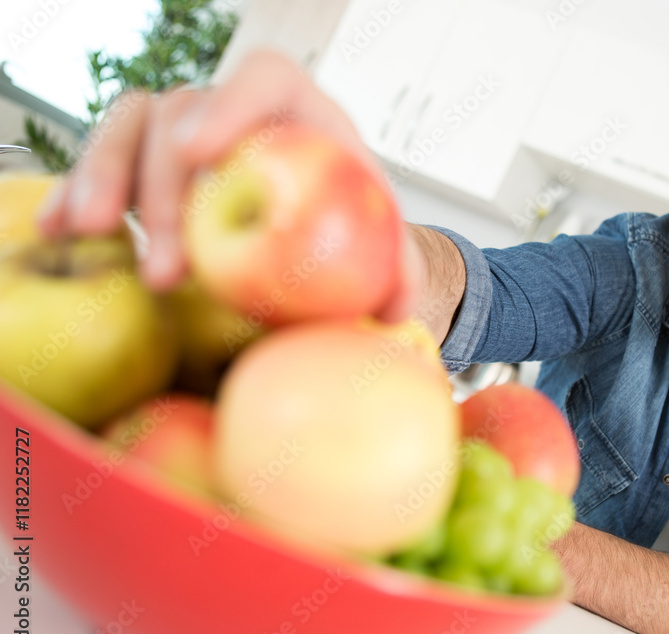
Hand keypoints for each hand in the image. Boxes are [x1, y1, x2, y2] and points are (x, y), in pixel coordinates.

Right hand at [38, 49, 422, 322]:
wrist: (314, 235)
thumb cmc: (349, 228)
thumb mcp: (381, 247)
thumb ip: (397, 268)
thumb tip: (399, 306)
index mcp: (298, 111)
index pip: (263, 79)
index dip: (229, 104)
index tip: (199, 153)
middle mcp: (233, 110)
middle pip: (185, 115)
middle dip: (164, 191)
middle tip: (168, 271)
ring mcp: (182, 131)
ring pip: (129, 128)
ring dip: (103, 179)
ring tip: (90, 236)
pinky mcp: (145, 163)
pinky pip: (100, 163)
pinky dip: (74, 194)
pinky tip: (56, 232)